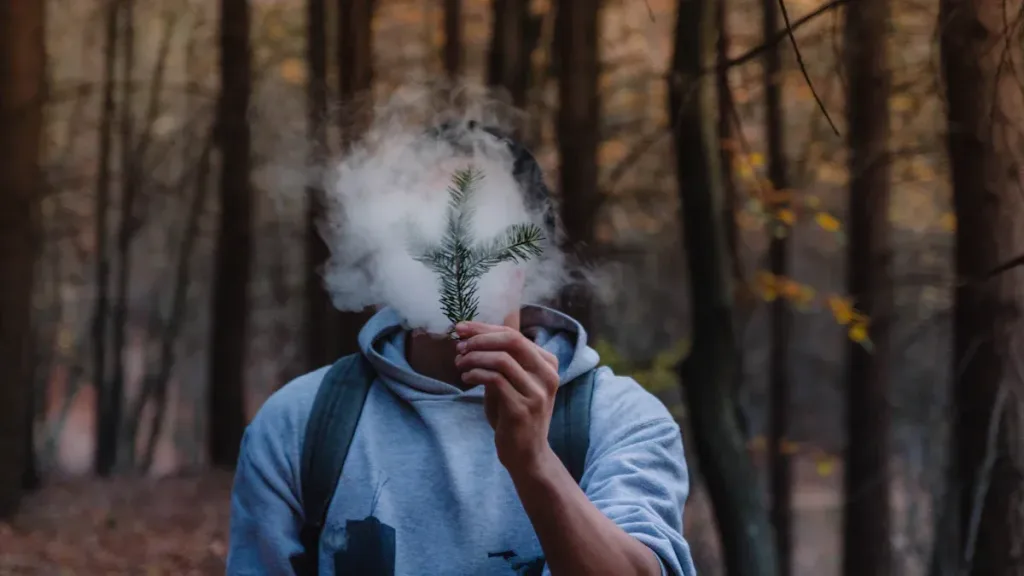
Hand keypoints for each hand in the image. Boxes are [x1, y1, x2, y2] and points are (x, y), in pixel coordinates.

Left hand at [453, 321, 560, 475]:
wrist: (526, 454)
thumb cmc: (514, 414)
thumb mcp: (511, 382)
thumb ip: (499, 360)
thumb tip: (469, 336)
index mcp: (547, 363)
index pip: (513, 334)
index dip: (483, 328)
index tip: (460, 328)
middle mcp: (547, 375)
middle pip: (511, 340)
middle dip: (479, 338)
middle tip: (458, 346)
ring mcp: (537, 392)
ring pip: (501, 359)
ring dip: (474, 357)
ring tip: (459, 364)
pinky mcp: (522, 408)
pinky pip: (495, 380)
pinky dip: (476, 374)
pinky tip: (466, 378)